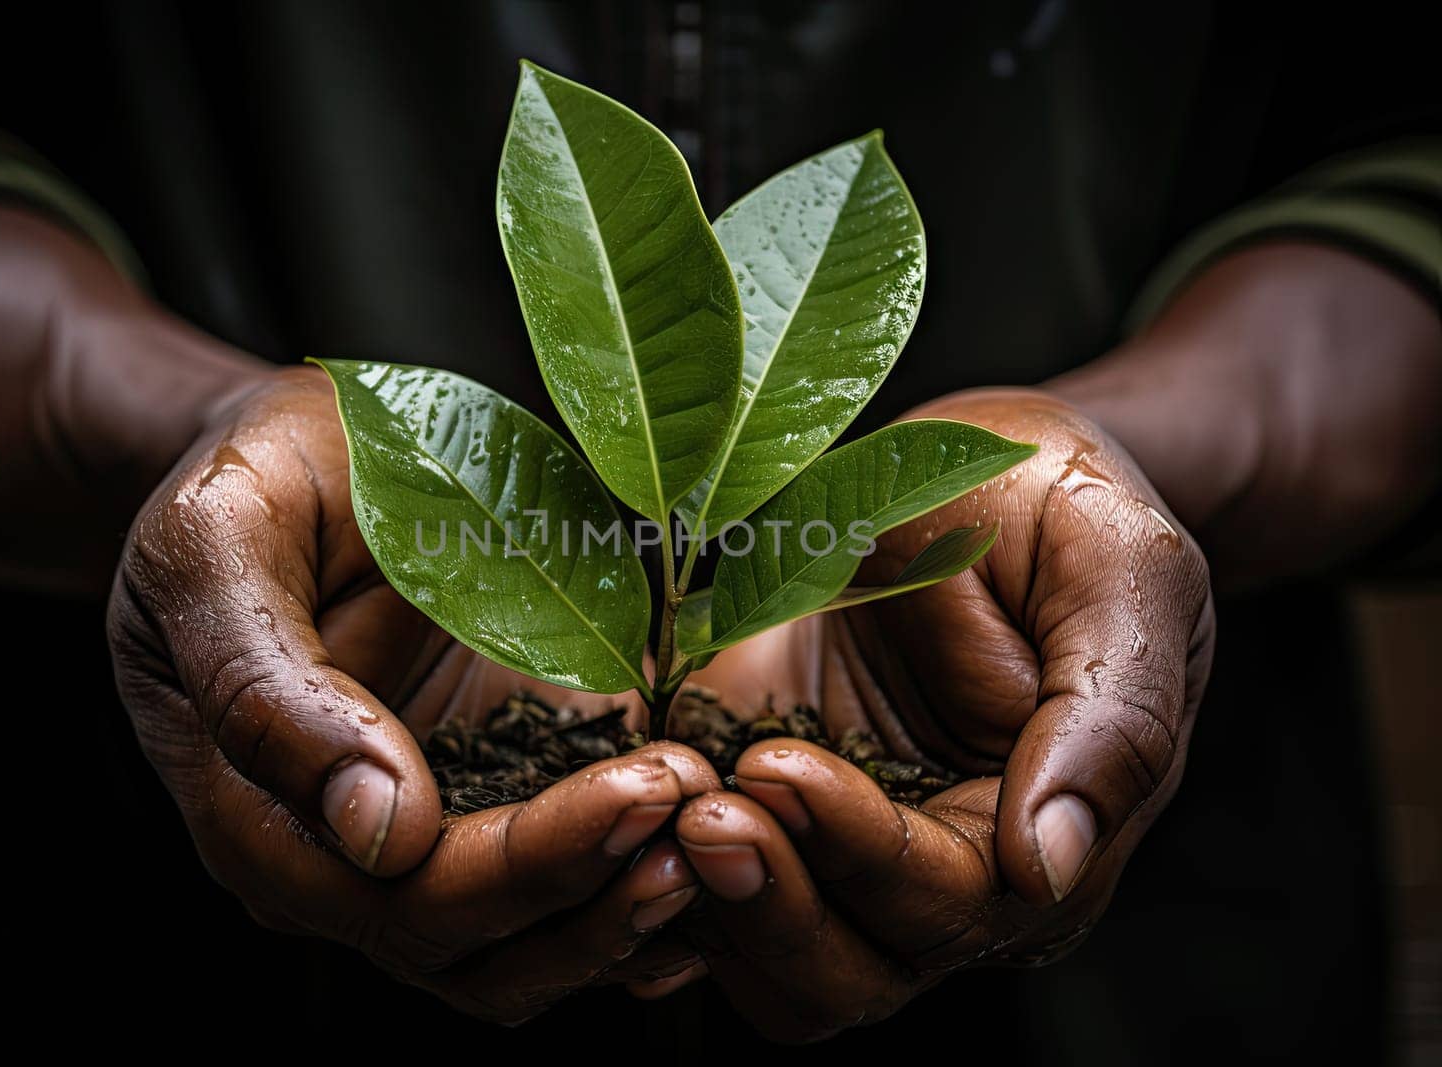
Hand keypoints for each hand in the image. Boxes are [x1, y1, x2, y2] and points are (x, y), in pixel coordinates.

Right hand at [108, 367, 718, 1022]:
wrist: (302, 453)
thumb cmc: (248, 483)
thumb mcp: (217, 544)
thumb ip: (265, 686)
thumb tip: (376, 829)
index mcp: (257, 818)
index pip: (403, 896)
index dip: (530, 864)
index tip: (643, 789)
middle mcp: (338, 862)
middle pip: (478, 945)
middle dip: (601, 888)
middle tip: (706, 802)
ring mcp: (418, 844)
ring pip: (526, 952)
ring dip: (629, 911)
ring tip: (726, 831)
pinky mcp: (486, 805)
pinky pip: (562, 898)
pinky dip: (633, 892)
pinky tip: (717, 856)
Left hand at [661, 388, 1213, 1040]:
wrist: (979, 470)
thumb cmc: (1064, 511)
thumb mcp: (1121, 574)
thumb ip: (1111, 721)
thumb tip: (1051, 868)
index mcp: (1037, 838)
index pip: (947, 900)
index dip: (859, 850)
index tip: (780, 768)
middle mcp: (939, 872)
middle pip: (849, 966)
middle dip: (769, 898)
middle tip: (701, 805)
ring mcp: (843, 849)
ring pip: (772, 962)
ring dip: (711, 905)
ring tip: (660, 802)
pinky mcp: (766, 808)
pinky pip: (707, 900)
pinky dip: (660, 881)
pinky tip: (625, 810)